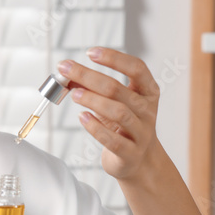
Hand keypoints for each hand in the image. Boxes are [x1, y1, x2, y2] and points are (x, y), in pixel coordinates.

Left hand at [58, 46, 160, 181]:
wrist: (140, 161)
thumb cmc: (124, 127)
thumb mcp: (113, 103)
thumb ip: (94, 88)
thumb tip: (68, 74)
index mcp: (148, 92)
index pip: (137, 68)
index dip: (114, 58)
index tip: (91, 52)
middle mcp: (147, 110)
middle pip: (118, 89)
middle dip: (89, 77)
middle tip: (67, 70)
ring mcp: (141, 133)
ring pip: (118, 112)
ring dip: (92, 100)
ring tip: (74, 94)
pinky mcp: (130, 153)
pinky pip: (112, 140)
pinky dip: (95, 127)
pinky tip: (82, 117)